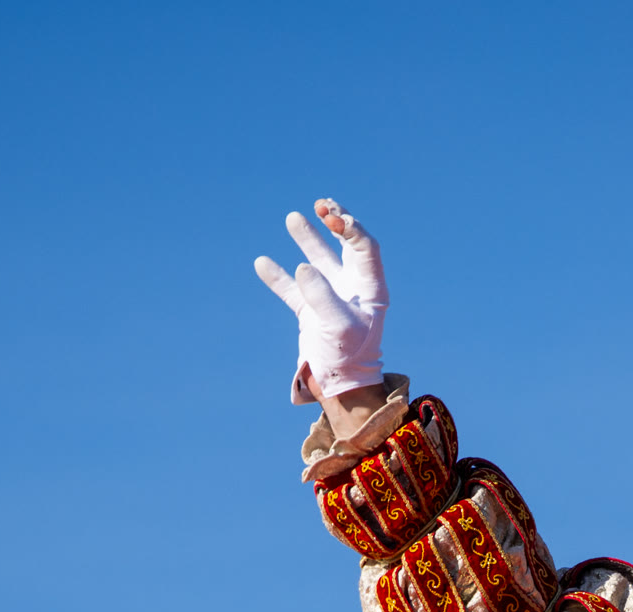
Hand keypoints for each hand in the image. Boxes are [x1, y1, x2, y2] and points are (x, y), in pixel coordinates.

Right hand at [254, 198, 387, 402]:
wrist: (340, 385)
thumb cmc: (349, 356)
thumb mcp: (339, 326)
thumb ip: (322, 295)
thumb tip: (303, 268)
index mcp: (370, 288)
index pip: (363, 247)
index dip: (349, 228)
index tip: (332, 217)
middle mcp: (352, 288)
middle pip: (344, 246)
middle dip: (333, 223)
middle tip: (320, 205)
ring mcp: (331, 297)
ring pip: (318, 261)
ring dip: (307, 239)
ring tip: (293, 217)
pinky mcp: (311, 311)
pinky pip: (293, 289)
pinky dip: (278, 277)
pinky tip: (262, 263)